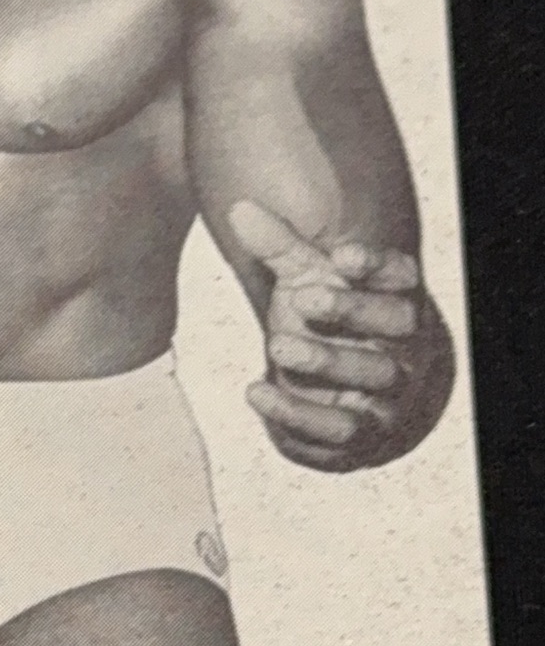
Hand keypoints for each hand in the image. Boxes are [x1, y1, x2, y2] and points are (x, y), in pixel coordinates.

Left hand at [229, 198, 447, 470]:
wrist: (333, 393)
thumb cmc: (326, 323)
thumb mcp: (305, 281)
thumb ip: (279, 249)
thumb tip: (239, 210)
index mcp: (398, 299)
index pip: (401, 276)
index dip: (376, 265)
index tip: (342, 254)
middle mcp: (406, 346)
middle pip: (395, 323)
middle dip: (350, 309)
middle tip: (303, 297)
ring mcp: (390, 394)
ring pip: (371, 378)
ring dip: (325, 361)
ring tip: (277, 346)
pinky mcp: (362, 435)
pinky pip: (338, 430)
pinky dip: (296, 415)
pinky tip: (256, 392)